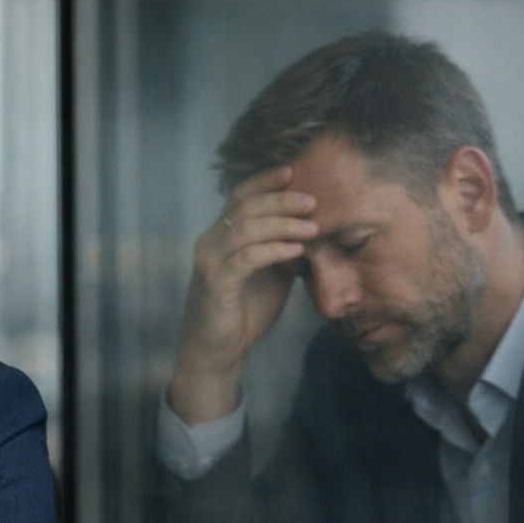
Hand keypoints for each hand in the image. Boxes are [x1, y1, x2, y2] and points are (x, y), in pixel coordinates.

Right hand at [167, 166, 317, 424]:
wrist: (218, 352)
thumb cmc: (244, 312)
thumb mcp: (271, 274)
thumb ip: (283, 250)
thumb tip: (313, 228)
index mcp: (220, 236)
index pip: (239, 196)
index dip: (264, 180)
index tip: (293, 170)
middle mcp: (210, 243)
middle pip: (245, 207)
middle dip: (281, 200)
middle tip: (313, 201)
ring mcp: (210, 262)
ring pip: (246, 229)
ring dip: (282, 225)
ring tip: (312, 228)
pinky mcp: (216, 283)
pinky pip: (246, 258)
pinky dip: (273, 251)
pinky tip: (296, 252)